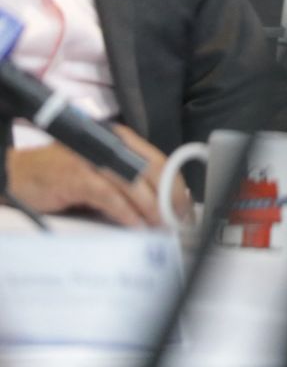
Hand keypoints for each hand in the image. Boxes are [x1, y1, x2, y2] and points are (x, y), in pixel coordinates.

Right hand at [4, 124, 190, 226]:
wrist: (21, 175)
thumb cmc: (63, 174)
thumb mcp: (102, 170)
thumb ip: (128, 180)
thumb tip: (161, 203)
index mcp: (120, 140)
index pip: (159, 160)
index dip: (175, 185)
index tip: (185, 206)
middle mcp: (110, 145)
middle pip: (152, 170)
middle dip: (169, 198)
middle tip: (177, 220)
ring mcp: (93, 159)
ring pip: (134, 184)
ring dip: (151, 208)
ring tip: (160, 225)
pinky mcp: (77, 177)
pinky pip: (110, 197)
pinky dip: (126, 213)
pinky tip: (135, 225)